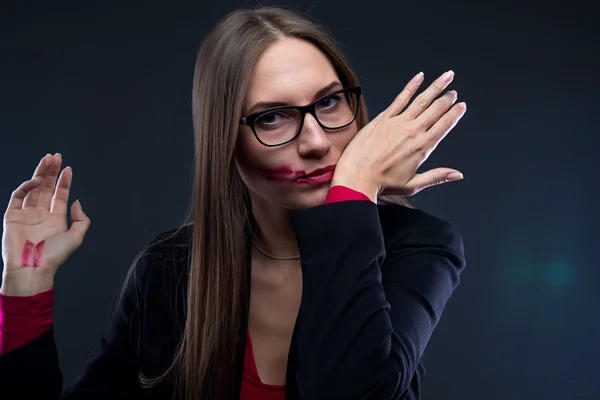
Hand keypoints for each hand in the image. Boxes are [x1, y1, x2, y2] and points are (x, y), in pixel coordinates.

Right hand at [1, 153, 90, 295]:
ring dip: (40, 174)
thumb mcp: (76, 237)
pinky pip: (17, 197)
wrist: (32, 269)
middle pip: (46, 188)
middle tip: (55, 157)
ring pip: (33, 189)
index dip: (64, 181)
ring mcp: (26, 215)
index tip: (68, 168)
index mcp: (56, 219)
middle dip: (51, 172)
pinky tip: (35, 180)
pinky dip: (25, 187)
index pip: (59, 195)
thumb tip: (77, 201)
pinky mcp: (12, 217)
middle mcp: (41, 214)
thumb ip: (81, 219)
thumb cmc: (54, 256)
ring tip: (47, 160)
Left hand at [332, 70, 465, 201]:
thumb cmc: (382, 183)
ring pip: (421, 100)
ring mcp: (397, 123)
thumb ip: (437, 176)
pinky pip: (400, 98)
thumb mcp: (413, 185)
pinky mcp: (383, 119)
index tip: (461, 106)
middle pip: (436, 109)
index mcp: (422, 147)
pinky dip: (411, 86)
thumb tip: (457, 175)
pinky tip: (419, 77)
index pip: (444, 125)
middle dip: (447, 99)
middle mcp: (412, 132)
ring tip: (447, 77)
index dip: (455, 114)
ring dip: (436, 87)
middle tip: (454, 92)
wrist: (357, 177)